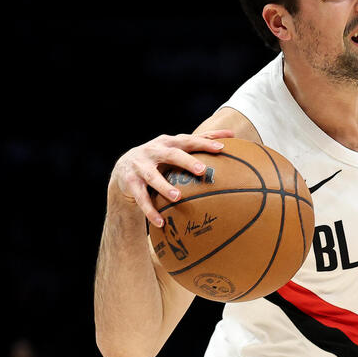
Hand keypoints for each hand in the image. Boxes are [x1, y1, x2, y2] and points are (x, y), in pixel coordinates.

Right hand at [109, 131, 232, 226]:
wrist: (124, 167)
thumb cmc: (161, 156)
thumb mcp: (178, 147)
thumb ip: (202, 140)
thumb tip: (233, 134)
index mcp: (169, 142)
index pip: (189, 140)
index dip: (204, 142)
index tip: (221, 148)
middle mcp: (154, 151)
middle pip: (171, 154)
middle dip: (186, 161)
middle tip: (202, 170)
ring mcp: (140, 166)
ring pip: (152, 176)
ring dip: (164, 187)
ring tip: (178, 197)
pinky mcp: (130, 182)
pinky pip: (141, 198)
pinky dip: (150, 210)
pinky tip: (160, 222)